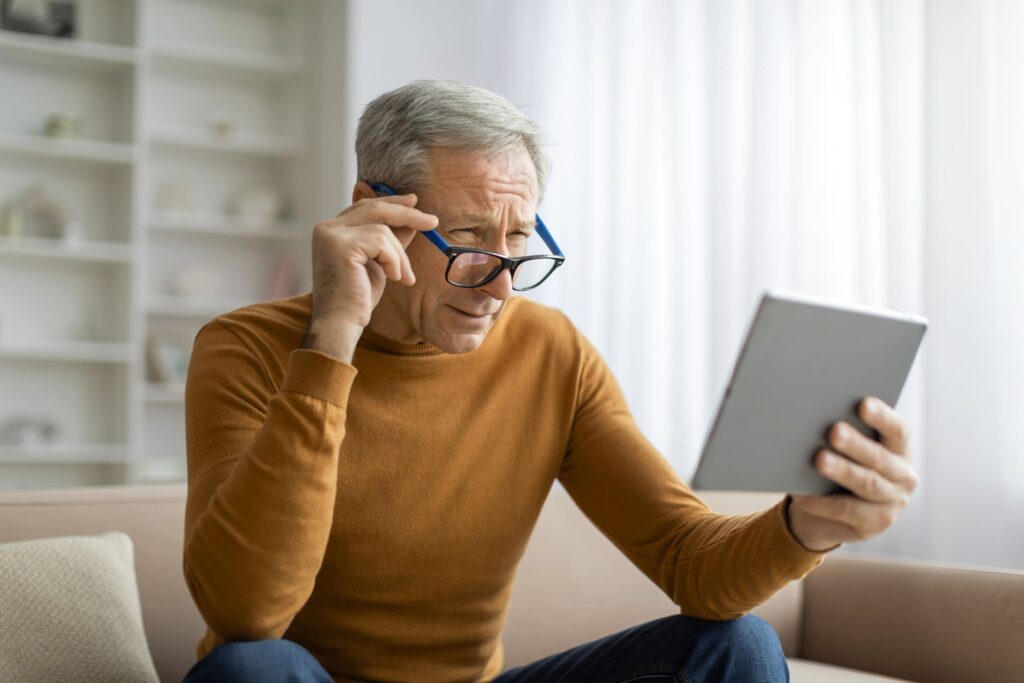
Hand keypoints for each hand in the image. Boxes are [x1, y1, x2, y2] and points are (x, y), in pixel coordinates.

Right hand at [303, 192, 437, 360]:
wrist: (340, 324)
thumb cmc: (357, 298)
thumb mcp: (378, 263)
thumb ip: (389, 241)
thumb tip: (413, 220)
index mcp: (331, 230)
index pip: (365, 206)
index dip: (392, 202)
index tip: (413, 202)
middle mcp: (326, 228)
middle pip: (375, 208)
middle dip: (407, 214)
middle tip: (432, 222)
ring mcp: (331, 235)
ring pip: (383, 230)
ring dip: (400, 255)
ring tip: (402, 277)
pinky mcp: (340, 246)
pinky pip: (382, 242)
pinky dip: (394, 260)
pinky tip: (393, 278)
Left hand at [786, 397, 919, 551]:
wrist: (826, 516)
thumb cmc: (835, 467)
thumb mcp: (844, 451)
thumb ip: (842, 435)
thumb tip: (814, 416)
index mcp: (899, 449)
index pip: (897, 429)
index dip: (882, 417)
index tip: (862, 403)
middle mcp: (903, 475)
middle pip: (879, 457)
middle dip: (856, 444)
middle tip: (834, 431)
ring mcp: (893, 502)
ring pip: (866, 484)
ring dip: (842, 470)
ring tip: (819, 459)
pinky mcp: (876, 524)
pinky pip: (847, 510)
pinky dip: (822, 502)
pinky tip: (803, 493)